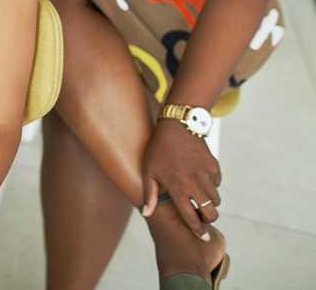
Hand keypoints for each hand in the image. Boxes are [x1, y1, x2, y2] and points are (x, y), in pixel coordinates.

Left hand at [142, 119, 221, 239]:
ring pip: (216, 199)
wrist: (177, 126)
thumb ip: (150, 194)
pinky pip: (217, 183)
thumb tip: (146, 214)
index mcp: (177, 187)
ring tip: (198, 196)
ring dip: (210, 202)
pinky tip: (199, 178)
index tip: (203, 238)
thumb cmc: (158, 149)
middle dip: (208, 218)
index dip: (198, 230)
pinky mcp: (214, 166)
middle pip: (210, 212)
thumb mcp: (149, 170)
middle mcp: (194, 183)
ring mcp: (206, 174)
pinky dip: (212, 185)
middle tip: (202, 216)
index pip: (191, 216)